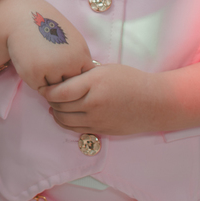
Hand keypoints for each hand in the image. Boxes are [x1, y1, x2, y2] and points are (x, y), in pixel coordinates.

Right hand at [4, 0, 95, 89]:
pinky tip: (32, 64)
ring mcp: (52, 68)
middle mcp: (70, 62)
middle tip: (51, 65)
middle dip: (62, 81)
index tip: (66, 70)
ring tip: (41, 63)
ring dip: (49, 82)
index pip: (85, 80)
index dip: (74, 78)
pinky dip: (36, 81)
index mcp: (82, 54)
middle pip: (70, 87)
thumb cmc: (48, 29)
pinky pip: (40, 88)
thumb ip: (79, 61)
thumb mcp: (73, 41)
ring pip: (55, 90)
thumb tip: (83, 84)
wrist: (23, 17)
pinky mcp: (34, 73)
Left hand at [39, 64, 168, 135]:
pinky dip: (65, 122)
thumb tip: (62, 80)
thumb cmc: (131, 80)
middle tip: (48, 93)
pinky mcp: (100, 130)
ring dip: (55, 112)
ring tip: (55, 104)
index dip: (48, 90)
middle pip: (60, 106)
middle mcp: (93, 103)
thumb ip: (83, 76)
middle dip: (50, 100)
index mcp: (94, 84)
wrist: (154, 102)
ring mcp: (96, 119)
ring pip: (65, 120)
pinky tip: (63, 115)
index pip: (60, 92)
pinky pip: (75, 129)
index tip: (45, 85)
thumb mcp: (105, 70)